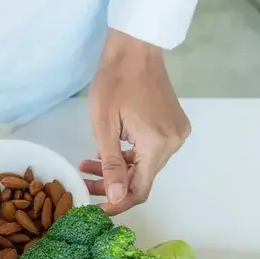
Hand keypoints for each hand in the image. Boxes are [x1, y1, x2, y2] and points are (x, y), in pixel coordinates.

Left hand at [82, 29, 190, 215]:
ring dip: (117, 170)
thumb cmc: (114, 82)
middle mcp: (173, 142)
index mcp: (158, 144)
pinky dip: (128, 156)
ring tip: (86, 165)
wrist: (135, 49)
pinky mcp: (173, 125)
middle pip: (142, 179)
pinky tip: (105, 153)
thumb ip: (110, 164)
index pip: (139, 190)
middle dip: (112, 185)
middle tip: (83, 181)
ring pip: (145, 165)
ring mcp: (176, 133)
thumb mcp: (104, 126)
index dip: (117, 204)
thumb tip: (117, 199)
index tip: (95, 209)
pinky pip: (150, 151)